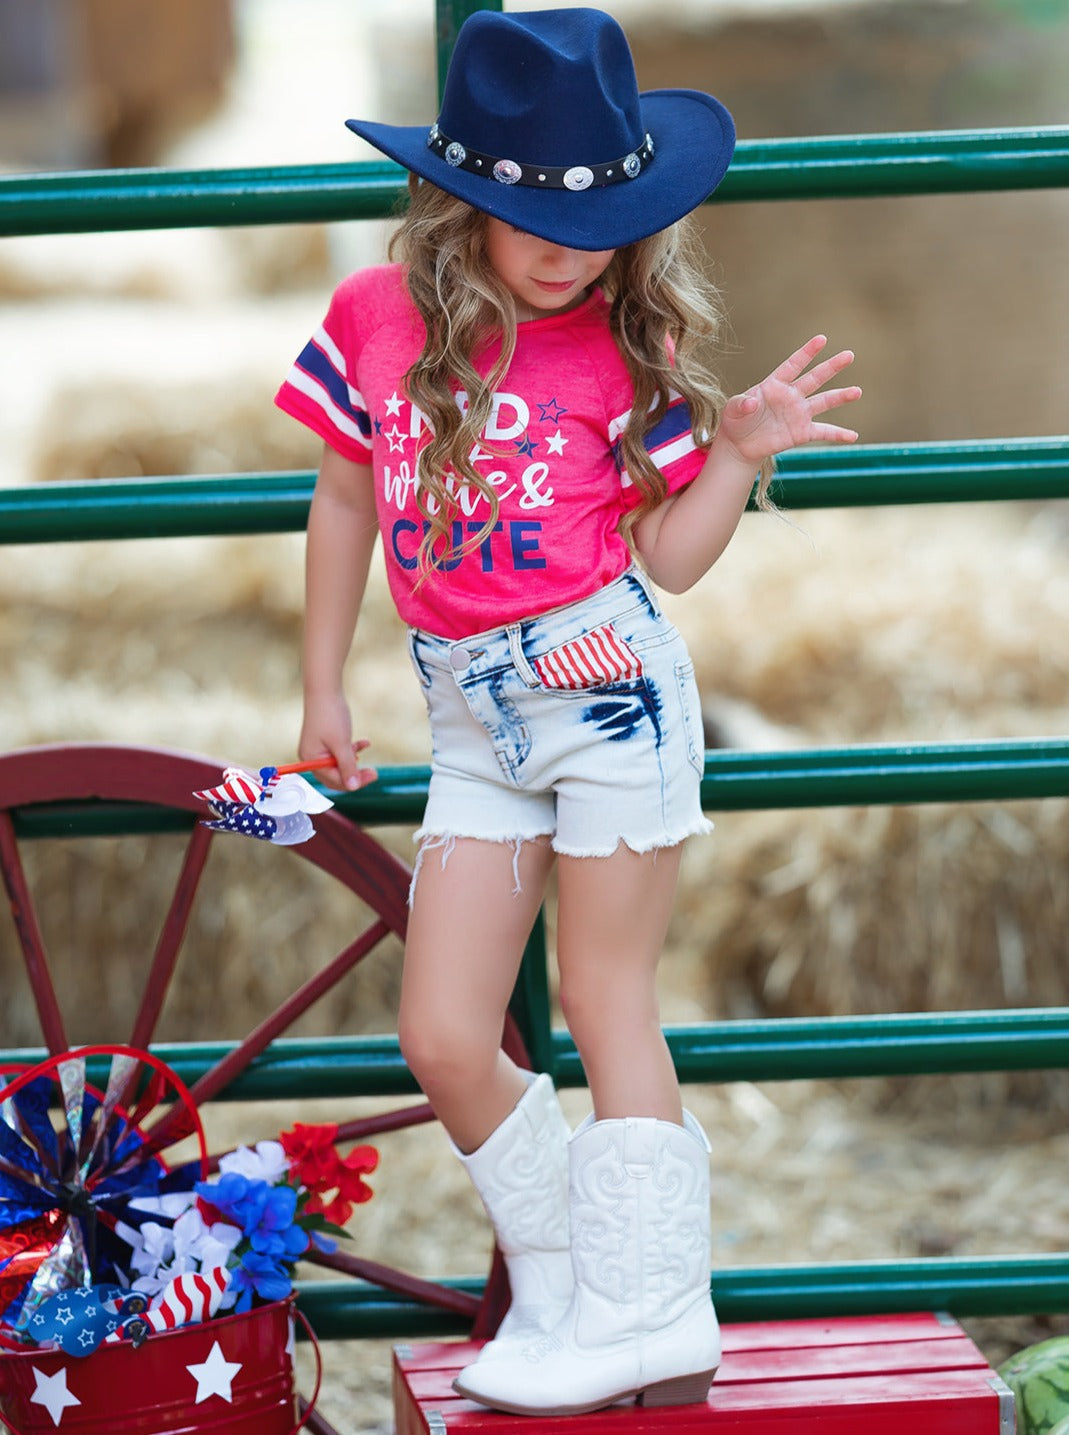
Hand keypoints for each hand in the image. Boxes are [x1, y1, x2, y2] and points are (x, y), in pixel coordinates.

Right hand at [299, 695, 377, 791]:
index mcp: (311, 759)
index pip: (334, 780)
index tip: (372, 776)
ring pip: (340, 765)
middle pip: (336, 776)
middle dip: (355, 775)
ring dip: (354, 762)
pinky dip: (352, 750)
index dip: (354, 781)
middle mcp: (312, 757)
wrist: (325, 690)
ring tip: (365, 751)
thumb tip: (354, 786)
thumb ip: (348, 766)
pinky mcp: (325, 741)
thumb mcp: (342, 743)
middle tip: (374, 773)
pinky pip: (340, 752)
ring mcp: (318, 749)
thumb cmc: (330, 715)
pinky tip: (364, 743)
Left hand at [718, 335, 860, 467]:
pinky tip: (853, 436)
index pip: (793, 365)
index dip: (806, 352)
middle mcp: (792, 395)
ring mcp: (799, 413)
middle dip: (832, 367)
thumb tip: (751, 403)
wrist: (740, 443)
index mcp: (775, 384)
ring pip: (824, 401)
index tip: (822, 339)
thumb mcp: (732, 410)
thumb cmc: (736, 420)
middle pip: (815, 378)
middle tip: (849, 355)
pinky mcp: (802, 432)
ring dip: (841, 397)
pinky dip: (838, 434)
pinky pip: (824, 432)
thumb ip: (741, 404)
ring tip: (857, 392)